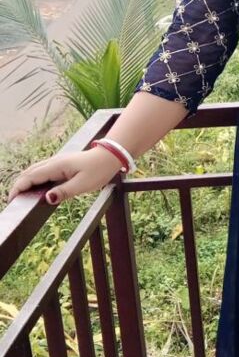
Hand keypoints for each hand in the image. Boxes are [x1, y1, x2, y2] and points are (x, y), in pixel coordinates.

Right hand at [7, 147, 123, 205]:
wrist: (110, 156)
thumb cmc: (98, 170)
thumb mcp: (82, 184)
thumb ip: (64, 192)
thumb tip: (46, 198)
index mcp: (56, 166)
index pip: (31, 177)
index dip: (18, 188)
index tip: (11, 199)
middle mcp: (54, 162)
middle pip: (29, 173)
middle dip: (18, 185)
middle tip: (12, 200)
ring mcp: (57, 161)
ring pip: (34, 170)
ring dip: (25, 181)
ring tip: (19, 195)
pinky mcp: (61, 164)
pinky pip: (43, 170)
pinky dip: (34, 178)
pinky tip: (35, 187)